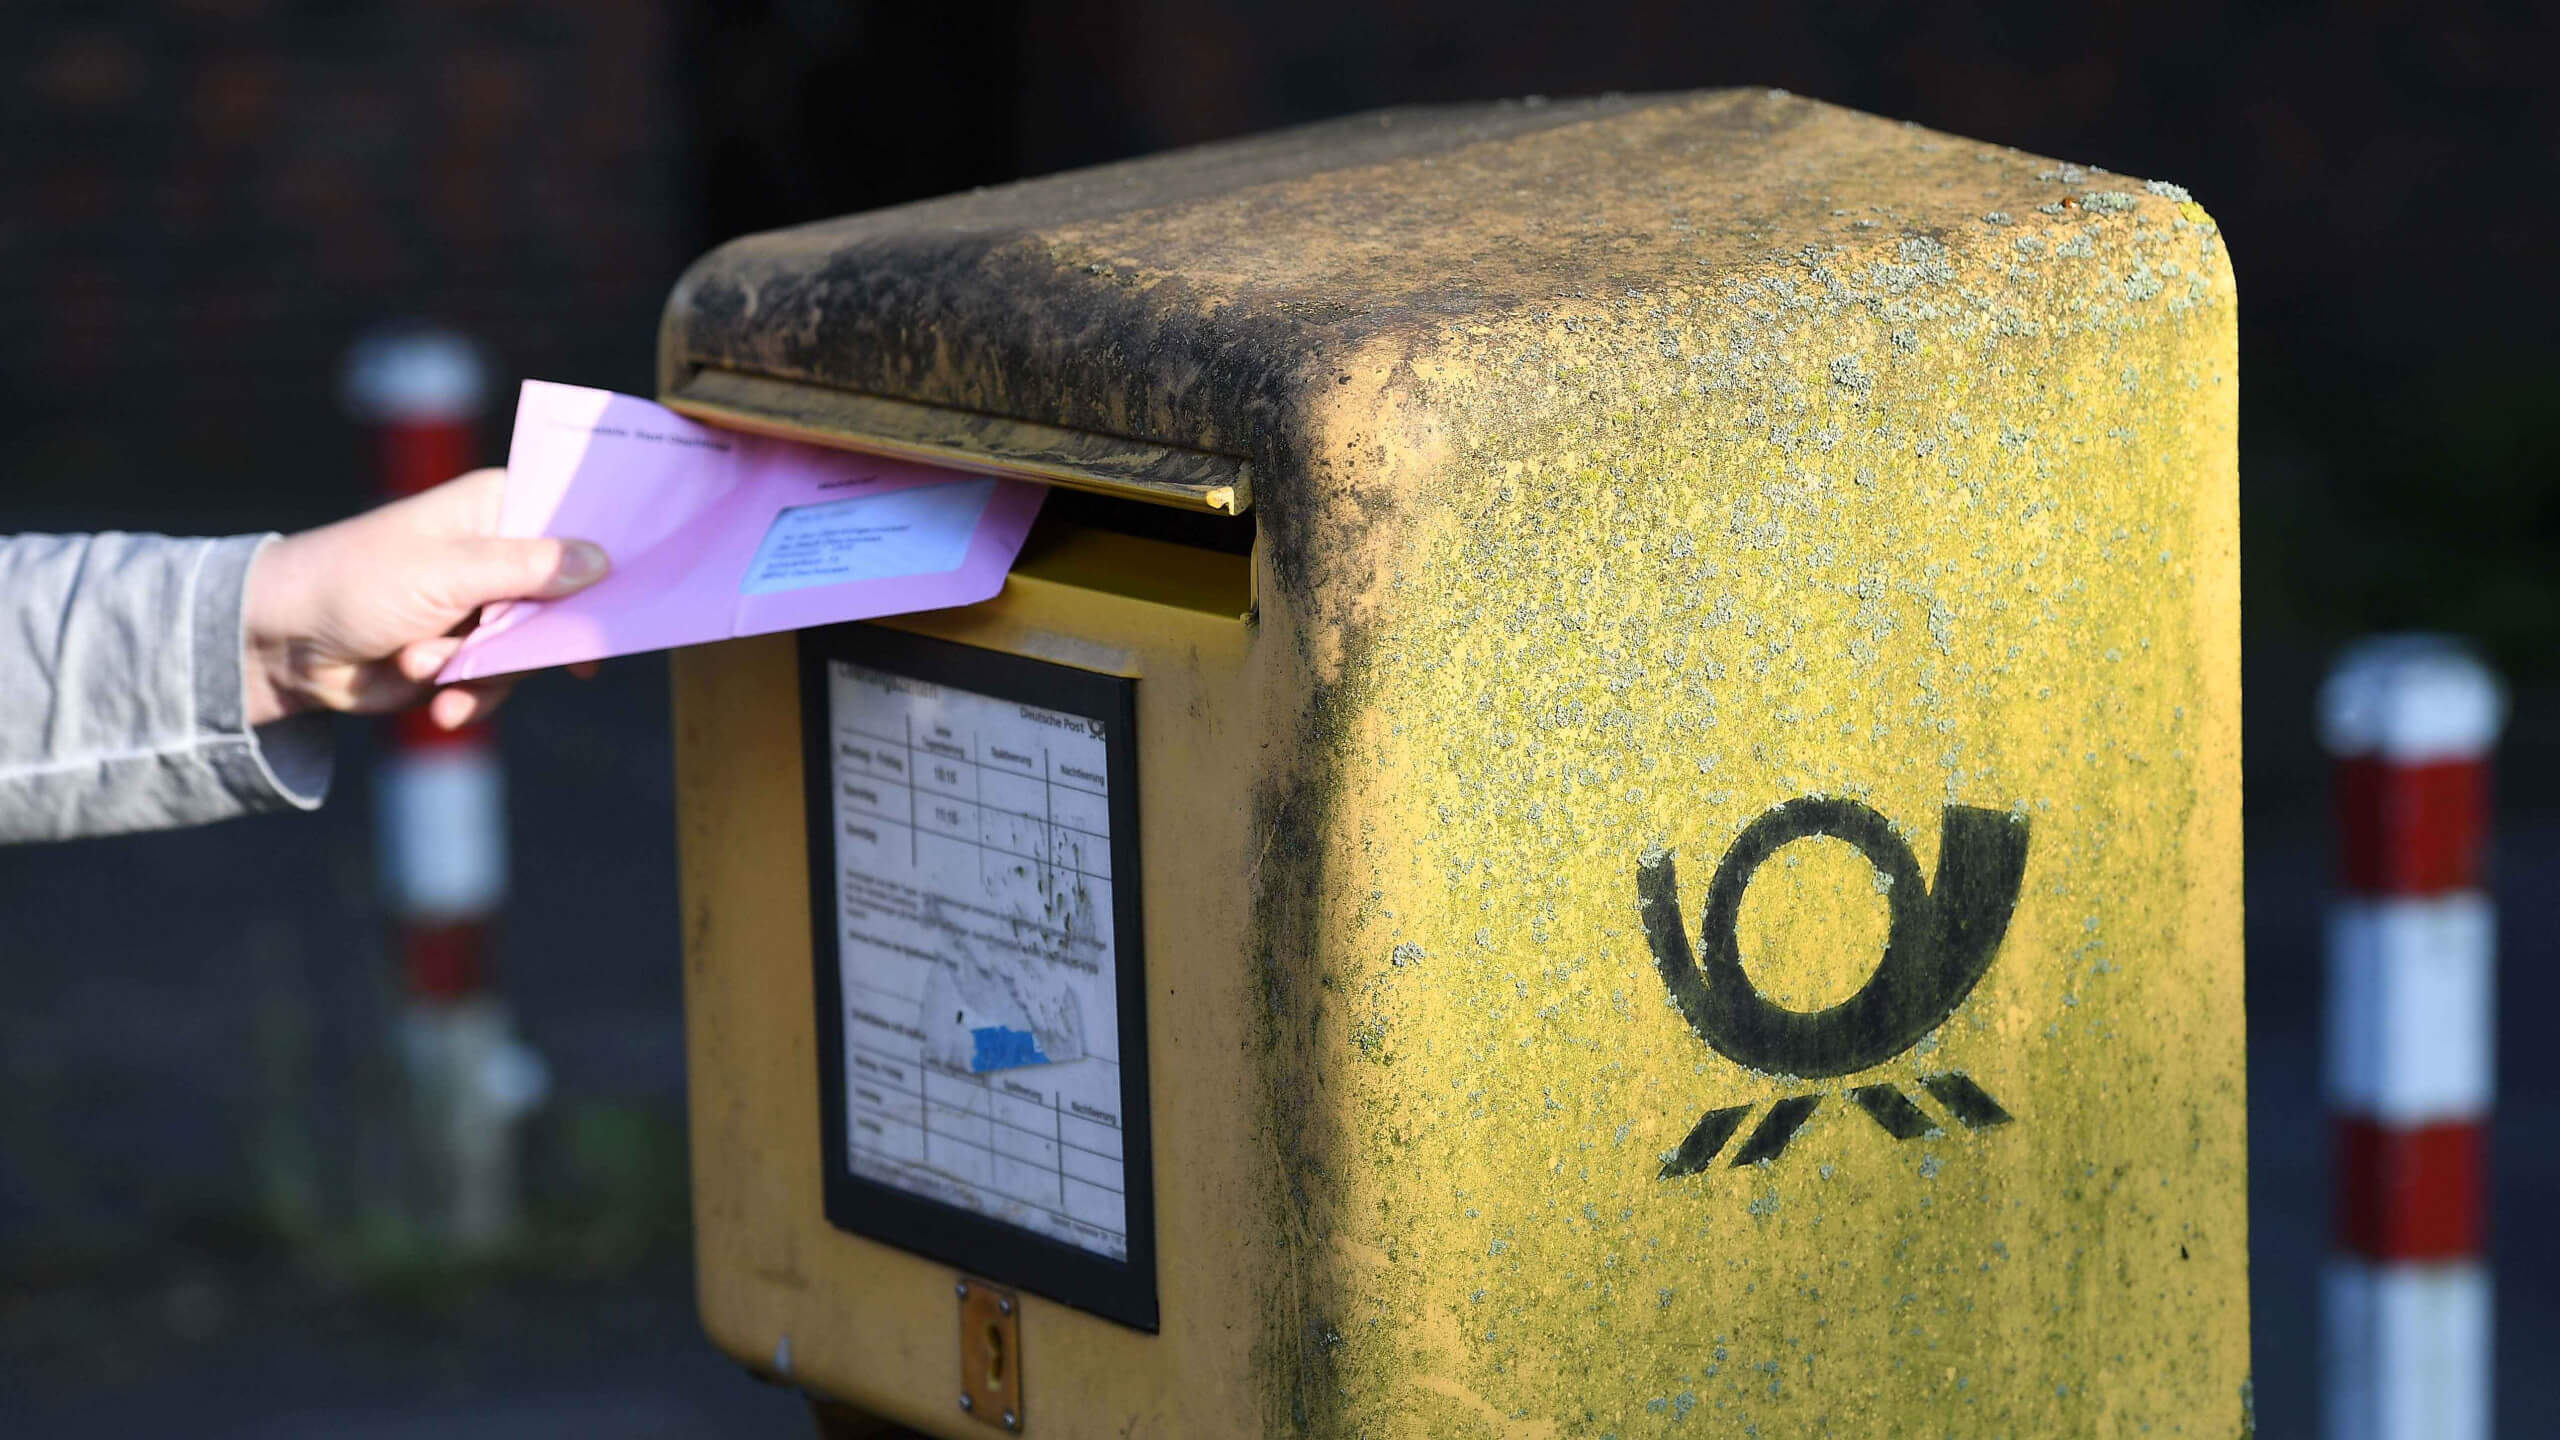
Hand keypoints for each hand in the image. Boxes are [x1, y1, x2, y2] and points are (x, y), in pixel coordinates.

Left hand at [242, 468, 608, 729]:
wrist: (283, 646)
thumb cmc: (356, 582)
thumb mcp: (448, 571)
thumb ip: (528, 569)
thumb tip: (602, 560)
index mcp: (498, 508)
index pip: (577, 519)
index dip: (609, 552)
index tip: (637, 588)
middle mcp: (500, 553)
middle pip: (568, 597)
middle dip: (532, 636)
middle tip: (543, 657)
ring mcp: (485, 607)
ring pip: (536, 650)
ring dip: (484, 671)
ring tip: (425, 666)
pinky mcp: (468, 653)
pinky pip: (504, 683)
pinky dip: (470, 697)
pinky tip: (436, 702)